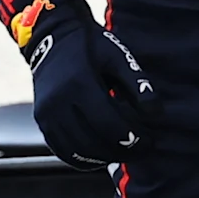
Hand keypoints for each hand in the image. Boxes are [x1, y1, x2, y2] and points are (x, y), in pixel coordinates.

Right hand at [27, 18, 163, 166]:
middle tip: (141, 150)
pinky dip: (83, 159)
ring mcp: (46, 115)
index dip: (132, 140)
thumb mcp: (118, 57)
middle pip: (93, 143)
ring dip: (104, 158)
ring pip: (77, 152)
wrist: (52, 38)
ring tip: (123, 152)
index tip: (149, 142)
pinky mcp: (41, 122)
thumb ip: (138, 84)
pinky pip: (62, 151)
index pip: (109, 125)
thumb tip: (156, 114)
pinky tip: (101, 154)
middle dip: (121, 152)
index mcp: (79, 84)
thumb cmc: (90, 47)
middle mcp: (58, 103)